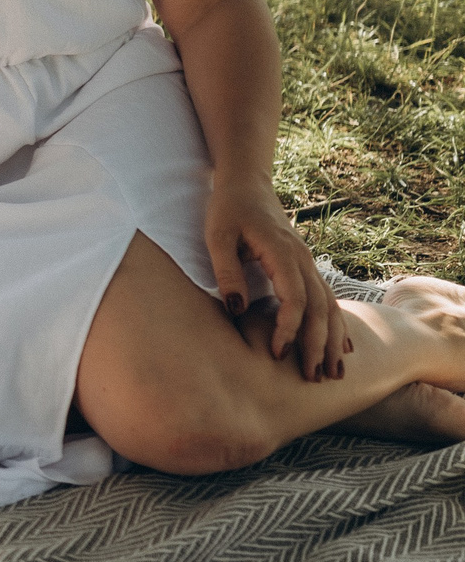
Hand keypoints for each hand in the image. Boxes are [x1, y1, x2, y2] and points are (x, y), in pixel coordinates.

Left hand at [205, 178, 346, 379]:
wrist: (247, 183)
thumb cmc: (227, 208)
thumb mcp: (217, 236)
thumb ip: (226, 270)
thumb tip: (236, 309)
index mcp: (283, 253)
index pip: (296, 299)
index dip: (289, 328)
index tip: (277, 353)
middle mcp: (303, 260)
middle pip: (320, 308)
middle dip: (318, 344)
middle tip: (312, 378)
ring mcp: (309, 263)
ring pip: (330, 306)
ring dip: (333, 340)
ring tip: (333, 373)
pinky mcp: (306, 266)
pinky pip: (328, 299)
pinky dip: (338, 324)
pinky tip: (343, 347)